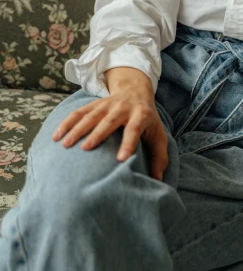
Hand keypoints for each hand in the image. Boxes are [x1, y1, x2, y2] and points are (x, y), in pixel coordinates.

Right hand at [52, 92, 168, 181]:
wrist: (136, 90)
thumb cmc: (147, 119)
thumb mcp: (158, 134)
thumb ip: (159, 157)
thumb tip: (158, 180)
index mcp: (141, 115)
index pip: (134, 130)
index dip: (128, 143)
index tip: (120, 159)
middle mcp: (123, 107)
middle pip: (110, 120)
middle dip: (98, 133)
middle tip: (85, 148)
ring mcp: (107, 104)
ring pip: (91, 115)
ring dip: (77, 129)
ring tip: (65, 144)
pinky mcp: (94, 104)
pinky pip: (78, 112)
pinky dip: (66, 123)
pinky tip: (56, 136)